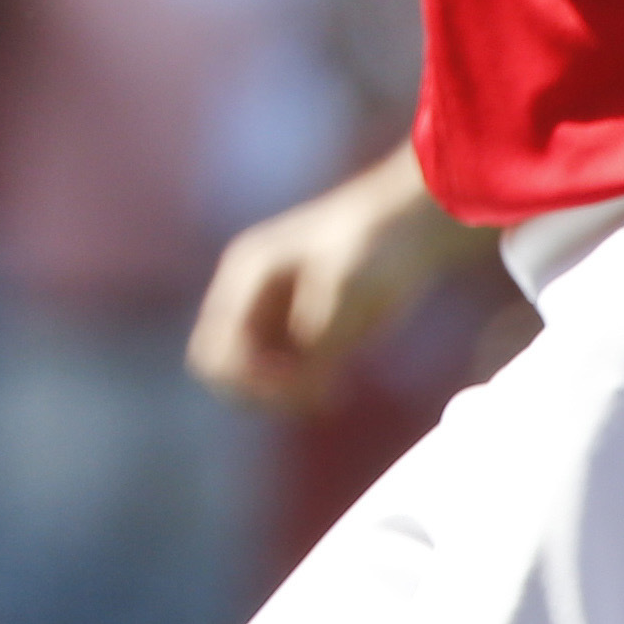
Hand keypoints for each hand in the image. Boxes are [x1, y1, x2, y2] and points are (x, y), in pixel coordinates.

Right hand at [187, 144, 484, 411]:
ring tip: (331, 392)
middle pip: (223, 367)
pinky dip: (299, 390)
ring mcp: (271, 312)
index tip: (303, 388)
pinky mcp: (298, 327)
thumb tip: (304, 384)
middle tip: (314, 397)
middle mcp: (249, 295)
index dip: (250, 383)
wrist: (409, 225)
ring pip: (251, 375)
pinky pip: (280, 374)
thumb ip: (319, 340)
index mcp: (247, 276)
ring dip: (281, 394)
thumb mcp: (347, 293)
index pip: (215, 352)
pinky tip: (336, 388)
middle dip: (260, 392)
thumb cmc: (376, 247)